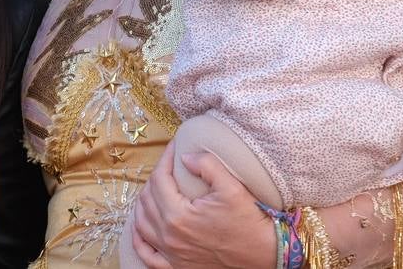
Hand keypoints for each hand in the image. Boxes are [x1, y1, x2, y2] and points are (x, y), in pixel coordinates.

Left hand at [131, 147, 275, 268]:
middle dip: (156, 177)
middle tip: (169, 165)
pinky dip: (139, 239)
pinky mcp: (176, 267)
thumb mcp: (231, 187)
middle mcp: (170, 237)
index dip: (165, 159)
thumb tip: (185, 157)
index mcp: (179, 216)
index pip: (160, 179)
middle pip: (148, 199)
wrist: (263, 254)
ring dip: (144, 203)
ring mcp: (171, 254)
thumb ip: (207, 166)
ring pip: (142, 224)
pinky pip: (147, 254)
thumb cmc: (249, 222)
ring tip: (156, 188)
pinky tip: (140, 227)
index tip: (174, 147)